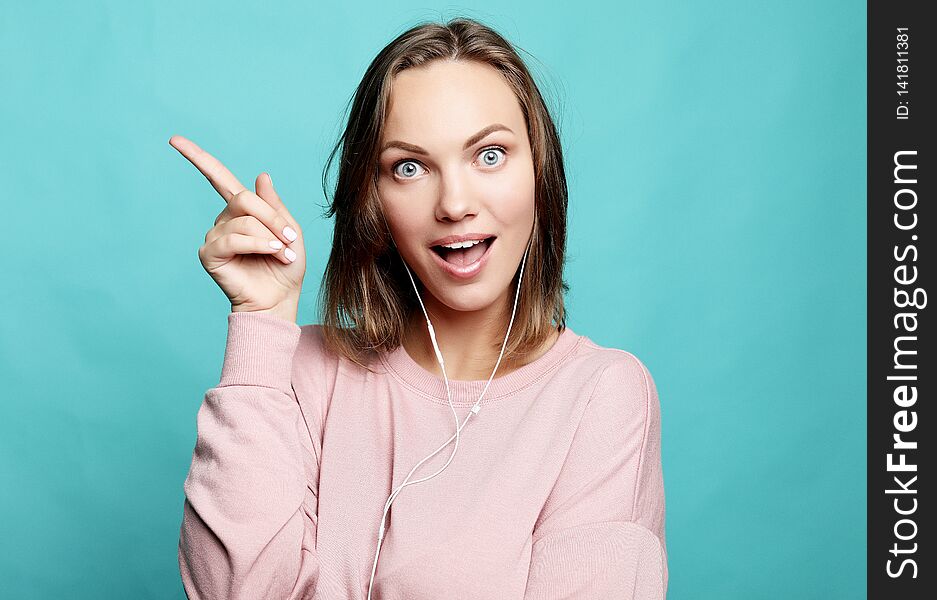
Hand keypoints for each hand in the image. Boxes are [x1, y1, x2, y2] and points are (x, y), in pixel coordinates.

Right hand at [169, 135, 305, 321]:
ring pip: (243, 221)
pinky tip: (271, 254)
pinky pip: (233, 239)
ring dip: (269, 237)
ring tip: (282, 253)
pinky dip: (257, 244)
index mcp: (241, 210)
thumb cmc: (285, 266)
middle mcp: (224, 220)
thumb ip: (274, 205)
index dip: (197, 158)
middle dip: (272, 218)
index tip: (174, 139)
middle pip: (244, 199)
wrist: (280, 299)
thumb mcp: (290, 230)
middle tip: (289, 239)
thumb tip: (261, 175)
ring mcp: (214, 236)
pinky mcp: (209, 254)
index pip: (217, 177)